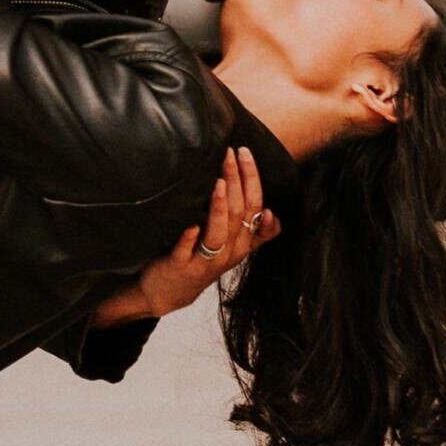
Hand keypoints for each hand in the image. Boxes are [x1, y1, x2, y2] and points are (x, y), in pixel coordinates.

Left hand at [91, 148, 280, 326]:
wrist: (169, 293)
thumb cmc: (200, 262)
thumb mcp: (231, 249)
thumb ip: (254, 234)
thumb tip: (275, 215)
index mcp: (241, 243)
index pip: (255, 207)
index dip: (252, 179)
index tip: (244, 151)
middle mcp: (228, 252)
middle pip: (238, 214)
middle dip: (235, 181)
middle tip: (228, 153)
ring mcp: (205, 261)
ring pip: (218, 234)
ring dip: (219, 208)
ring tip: (217, 182)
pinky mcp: (181, 268)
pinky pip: (187, 253)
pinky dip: (189, 239)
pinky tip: (190, 224)